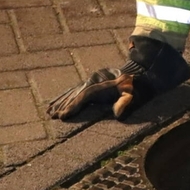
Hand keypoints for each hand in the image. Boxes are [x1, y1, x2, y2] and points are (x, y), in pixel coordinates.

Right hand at [47, 37, 189, 120]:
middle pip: (75, 94)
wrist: (140, 73)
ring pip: (73, 91)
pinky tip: (57, 102)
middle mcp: (94, 80)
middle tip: (52, 116)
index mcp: (101, 84)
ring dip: (61, 101)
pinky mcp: (92, 82)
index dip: (73, 107)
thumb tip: (118, 115)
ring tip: (49, 111)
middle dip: (63, 105)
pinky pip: (76, 89)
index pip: (83, 97)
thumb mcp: (135, 95)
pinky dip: (66, 96)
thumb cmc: (138, 88)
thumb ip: (126, 104)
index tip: (63, 116)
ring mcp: (92, 80)